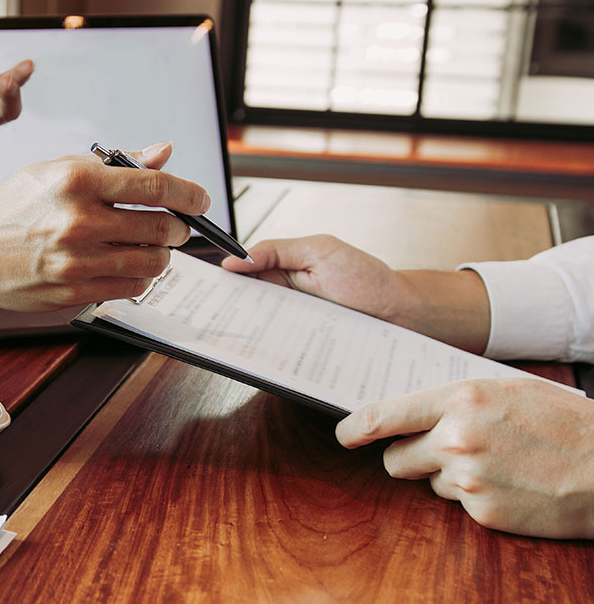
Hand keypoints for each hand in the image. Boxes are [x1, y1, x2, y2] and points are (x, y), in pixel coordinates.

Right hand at [0, 142, 208, 311]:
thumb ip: (116, 164)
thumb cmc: (13, 206)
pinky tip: (130, 265)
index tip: (200, 200)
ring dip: (163, 255)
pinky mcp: (73, 292)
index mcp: (76, 180)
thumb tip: (165, 153)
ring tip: (153, 246)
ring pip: (153, 262)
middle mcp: (78, 221)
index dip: (190, 193)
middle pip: (162, 228)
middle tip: (176, 226)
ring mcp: (76, 261)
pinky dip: (141, 276)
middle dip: (178, 228)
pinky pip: (131, 286)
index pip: (155, 187)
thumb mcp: (57, 170)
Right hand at [222, 235, 490, 353]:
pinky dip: (266, 353)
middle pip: (243, 307)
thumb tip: (236, 261)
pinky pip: (277, 352)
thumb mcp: (320, 250)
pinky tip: (256, 353)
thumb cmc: (367, 278)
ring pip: (256, 332)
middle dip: (223, 310)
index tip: (202, 288)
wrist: (402, 314)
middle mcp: (282, 301)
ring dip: (242, 334)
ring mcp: (291, 327)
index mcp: (281, 272)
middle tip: (205, 315)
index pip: (241, 276)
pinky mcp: (302, 351)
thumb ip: (278, 251)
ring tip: (224, 335)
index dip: (221, 282)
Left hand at [337, 378, 593, 538]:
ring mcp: (468, 479)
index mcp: (462, 400)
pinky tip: (511, 487)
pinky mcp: (482, 513)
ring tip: (498, 465)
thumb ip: (454, 402)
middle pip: (396, 458)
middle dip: (410, 458)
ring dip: (449, 477)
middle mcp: (457, 438)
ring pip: (428, 482)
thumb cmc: (562, 422)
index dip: (355, 428)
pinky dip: (477, 498)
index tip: (343, 435)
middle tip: (444, 452)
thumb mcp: (506, 392)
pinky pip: (457, 506)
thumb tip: (406, 414)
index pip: (385, 415)